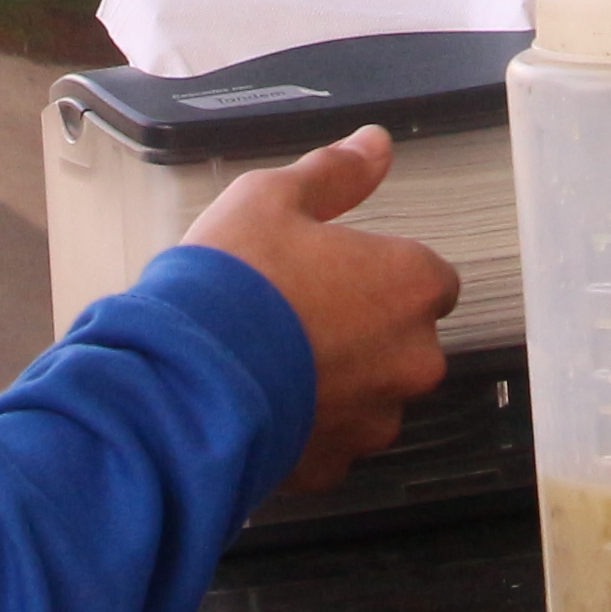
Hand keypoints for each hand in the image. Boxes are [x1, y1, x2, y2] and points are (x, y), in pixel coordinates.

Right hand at [184, 127, 460, 492]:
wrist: (181, 380)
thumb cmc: (231, 286)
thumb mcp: (271, 199)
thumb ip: (334, 174)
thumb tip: (374, 146)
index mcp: (409, 284)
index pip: (429, 277)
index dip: (379, 270)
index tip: (336, 270)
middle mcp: (410, 357)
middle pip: (403, 338)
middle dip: (362, 328)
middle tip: (297, 311)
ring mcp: (375, 418)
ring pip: (370, 392)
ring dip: (337, 378)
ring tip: (273, 357)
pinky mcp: (335, 465)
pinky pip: (332, 437)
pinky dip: (307, 423)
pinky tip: (263, 397)